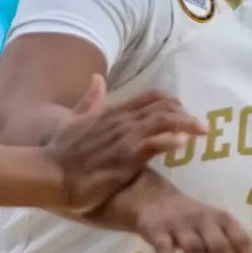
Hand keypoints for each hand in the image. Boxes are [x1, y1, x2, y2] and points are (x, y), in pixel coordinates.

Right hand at [45, 75, 205, 214]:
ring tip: (201, 132)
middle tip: (199, 127)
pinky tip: (183, 144)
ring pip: (165, 120)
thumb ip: (89, 100)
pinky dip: (172, 140)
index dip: (171, 102)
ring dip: (186, 124)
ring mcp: (126, 138)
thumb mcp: (74, 120)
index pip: (151, 97)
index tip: (182, 113)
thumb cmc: (61, 152)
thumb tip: (97, 78)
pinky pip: (156, 143)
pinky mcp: (127, 157)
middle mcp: (123, 120)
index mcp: (113, 112)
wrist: (51, 174)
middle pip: (164, 105)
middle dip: (185, 113)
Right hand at [94, 174, 251, 252]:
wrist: (153, 199)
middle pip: (217, 245)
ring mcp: (179, 224)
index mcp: (221, 219)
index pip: (240, 237)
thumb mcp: (221, 228)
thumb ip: (247, 247)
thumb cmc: (195, 219)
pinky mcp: (157, 229)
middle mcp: (203, 219)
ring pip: (193, 248)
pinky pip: (163, 246)